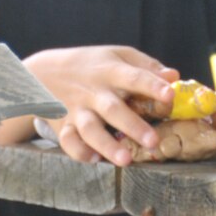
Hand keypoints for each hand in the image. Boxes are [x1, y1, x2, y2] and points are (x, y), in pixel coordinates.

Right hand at [23, 46, 178, 164]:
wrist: (41, 74)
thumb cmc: (92, 66)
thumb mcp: (117, 56)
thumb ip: (146, 66)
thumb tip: (174, 76)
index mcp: (110, 71)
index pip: (134, 77)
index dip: (152, 86)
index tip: (170, 95)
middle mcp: (94, 92)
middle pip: (113, 109)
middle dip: (133, 125)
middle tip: (153, 141)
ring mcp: (77, 111)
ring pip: (90, 130)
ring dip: (107, 145)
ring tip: (126, 160)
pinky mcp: (64, 127)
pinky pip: (70, 143)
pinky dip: (80, 152)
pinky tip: (95, 159)